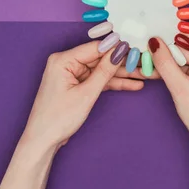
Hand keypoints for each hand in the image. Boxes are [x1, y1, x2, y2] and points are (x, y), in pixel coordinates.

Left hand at [21, 41, 144, 150]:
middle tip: (145, 63)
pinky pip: (98, 80)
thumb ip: (104, 72)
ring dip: (123, 75)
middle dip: (124, 63)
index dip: (118, 48)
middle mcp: (66, 62)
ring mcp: (72, 74)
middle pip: (101, 59)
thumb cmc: (57, 119)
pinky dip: (113, 83)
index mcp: (63, 59)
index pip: (96, 48)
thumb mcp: (86, 94)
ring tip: (146, 75)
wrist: (43, 141)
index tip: (138, 47)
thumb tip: (120, 52)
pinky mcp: (77, 85)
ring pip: (102, 70)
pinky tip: (133, 84)